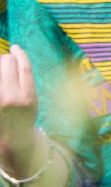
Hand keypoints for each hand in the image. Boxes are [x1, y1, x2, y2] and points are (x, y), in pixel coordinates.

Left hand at [0, 45, 40, 172]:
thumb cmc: (23, 115)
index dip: (19, 53)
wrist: (11, 139)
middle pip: (6, 63)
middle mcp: (10, 98)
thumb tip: (13, 53)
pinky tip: (1, 77)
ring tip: (2, 74)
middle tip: (6, 63)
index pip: (23, 66)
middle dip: (6, 59)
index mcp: (27, 97)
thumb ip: (25, 78)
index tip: (15, 48)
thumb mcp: (32, 98)